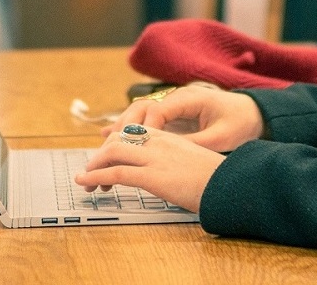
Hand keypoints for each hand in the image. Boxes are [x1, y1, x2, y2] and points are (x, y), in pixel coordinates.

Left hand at [75, 128, 224, 212]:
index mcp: (170, 137)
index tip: (107, 159)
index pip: (133, 131)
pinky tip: (86, 183)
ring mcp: (155, 157)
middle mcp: (160, 142)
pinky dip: (96, 176)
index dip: (115, 144)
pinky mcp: (153, 176)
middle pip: (118, 138)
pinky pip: (117, 172)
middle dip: (101, 154)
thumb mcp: (194, 160)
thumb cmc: (217, 178)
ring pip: (113, 151)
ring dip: (94, 166)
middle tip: (94, 173)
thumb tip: (167, 171)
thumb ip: (176, 159)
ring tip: (86, 180)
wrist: (230, 184)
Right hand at [102, 85, 265, 152]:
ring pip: (138, 113)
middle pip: (141, 108)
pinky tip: (108, 139)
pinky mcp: (172, 116)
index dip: (143, 130)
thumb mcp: (223, 137)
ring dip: (121, 129)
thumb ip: (198, 142)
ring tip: (103, 147)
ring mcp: (173, 106)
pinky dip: (128, 130)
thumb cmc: (240, 122)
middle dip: (123, 128)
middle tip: (107, 149)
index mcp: (190, 98)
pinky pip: (145, 120)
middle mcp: (177, 98)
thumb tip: (173, 153)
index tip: (133, 149)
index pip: (157, 111)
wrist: (254, 113)